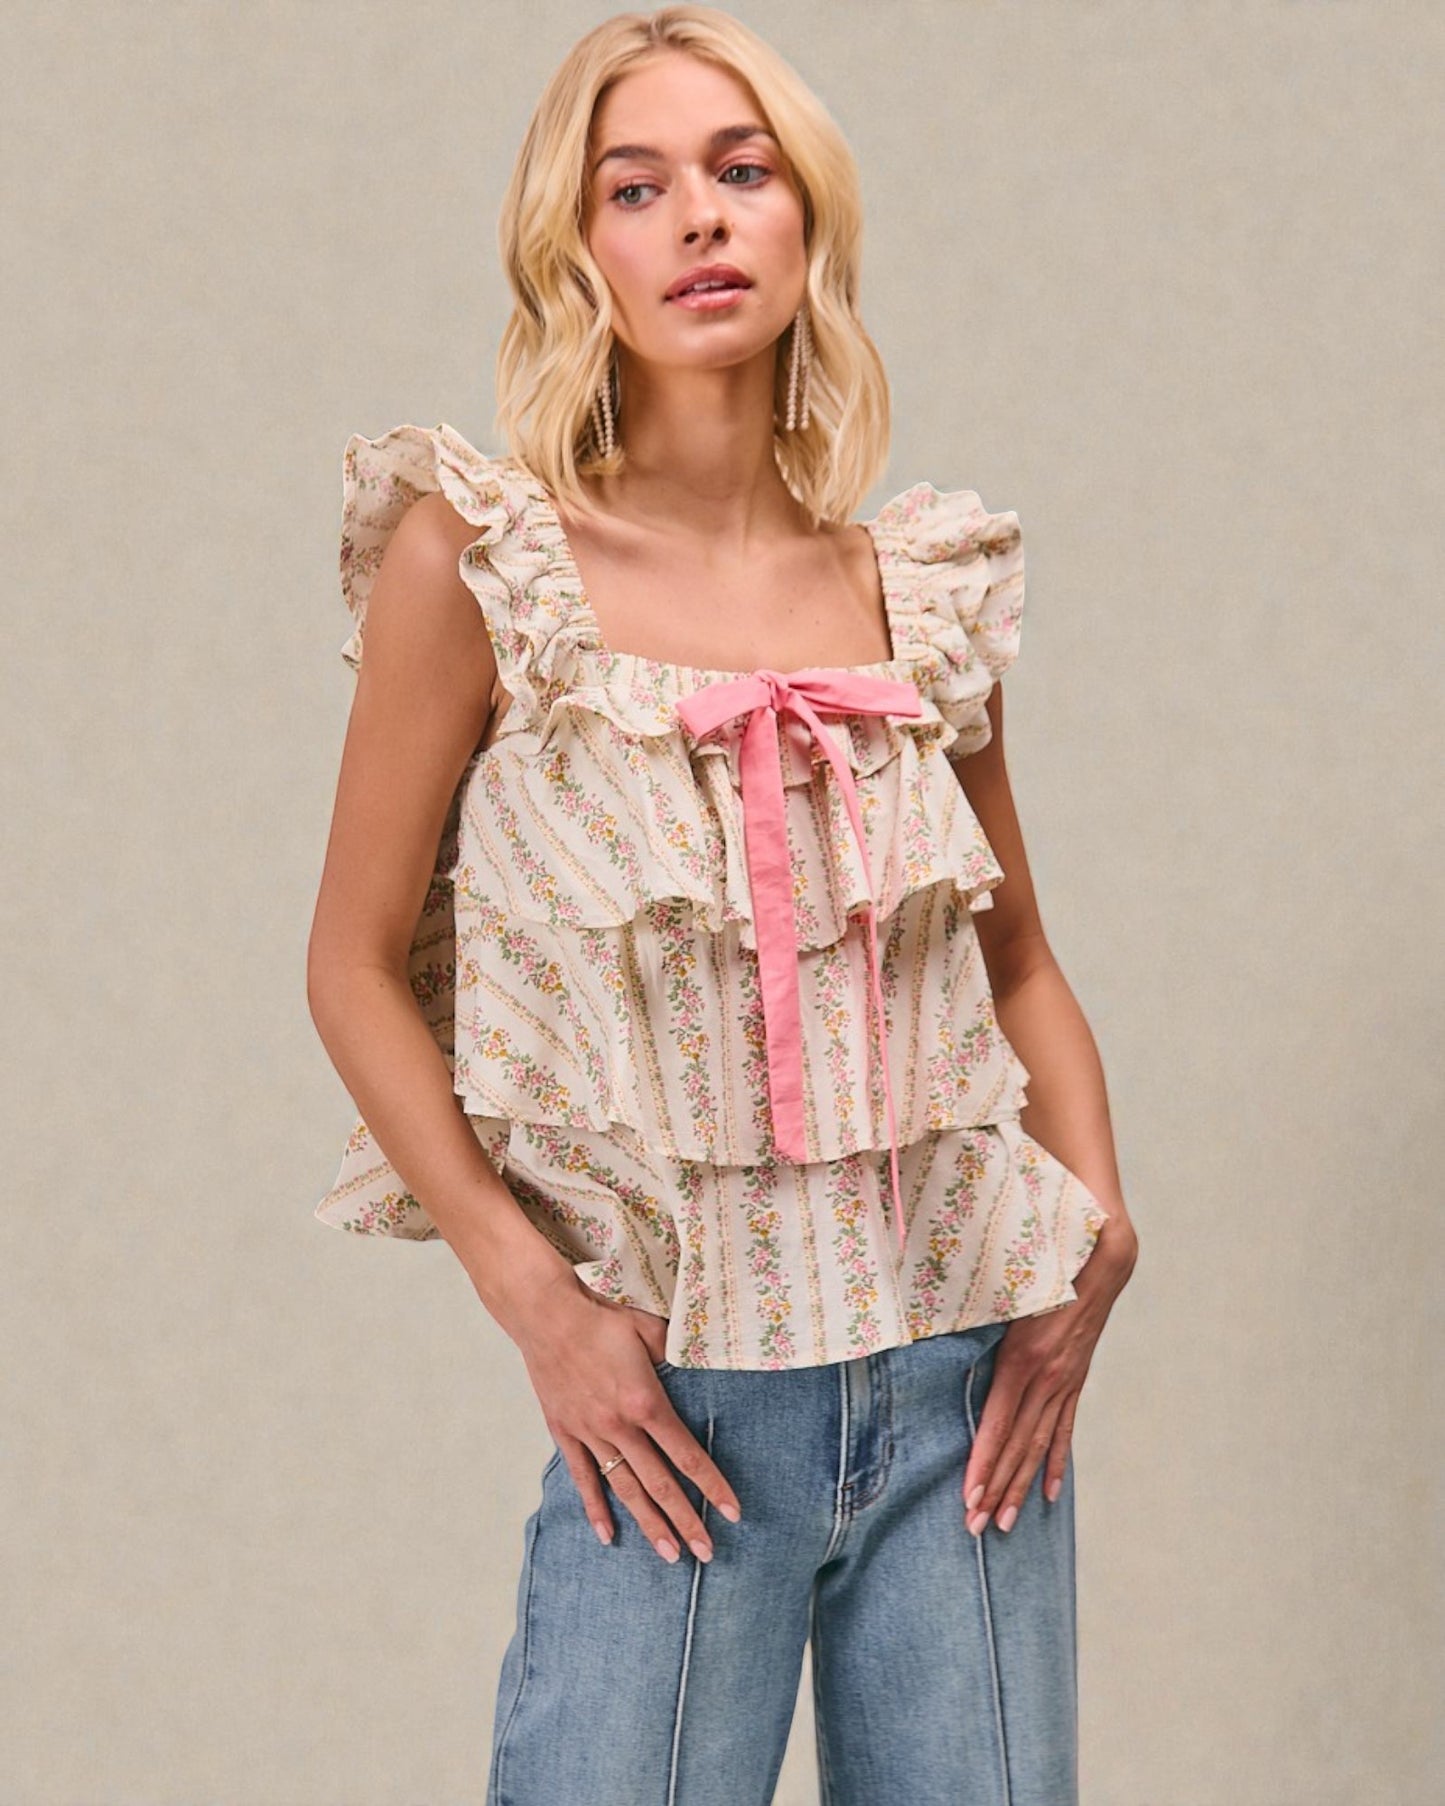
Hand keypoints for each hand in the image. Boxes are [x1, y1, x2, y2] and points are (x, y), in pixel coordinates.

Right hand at [512, 1277, 743, 1563]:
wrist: (548, 1317)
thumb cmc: (602, 1320)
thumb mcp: (650, 1329)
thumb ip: (676, 1353)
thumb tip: (699, 1362)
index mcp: (646, 1403)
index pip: (687, 1455)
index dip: (712, 1486)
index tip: (732, 1512)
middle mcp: (620, 1427)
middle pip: (660, 1484)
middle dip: (686, 1520)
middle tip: (707, 1553)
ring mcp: (591, 1434)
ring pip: (625, 1489)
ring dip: (649, 1524)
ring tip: (669, 1554)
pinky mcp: (566, 1433)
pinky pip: (583, 1478)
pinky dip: (595, 1509)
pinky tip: (608, 1536)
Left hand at [961, 1222, 1137, 1535]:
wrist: (1100, 1255)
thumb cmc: (1043, 1265)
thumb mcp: (1008, 1288)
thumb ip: (978, 1310)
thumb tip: (933, 1321)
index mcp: (1024, 1358)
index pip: (998, 1423)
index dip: (983, 1462)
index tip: (968, 1496)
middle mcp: (1047, 1378)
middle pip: (1017, 1445)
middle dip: (995, 1487)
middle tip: (975, 1527)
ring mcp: (1065, 1382)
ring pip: (1040, 1445)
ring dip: (1021, 1485)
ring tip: (1005, 1522)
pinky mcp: (1076, 1380)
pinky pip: (1065, 1428)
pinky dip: (1057, 1462)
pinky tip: (1052, 1494)